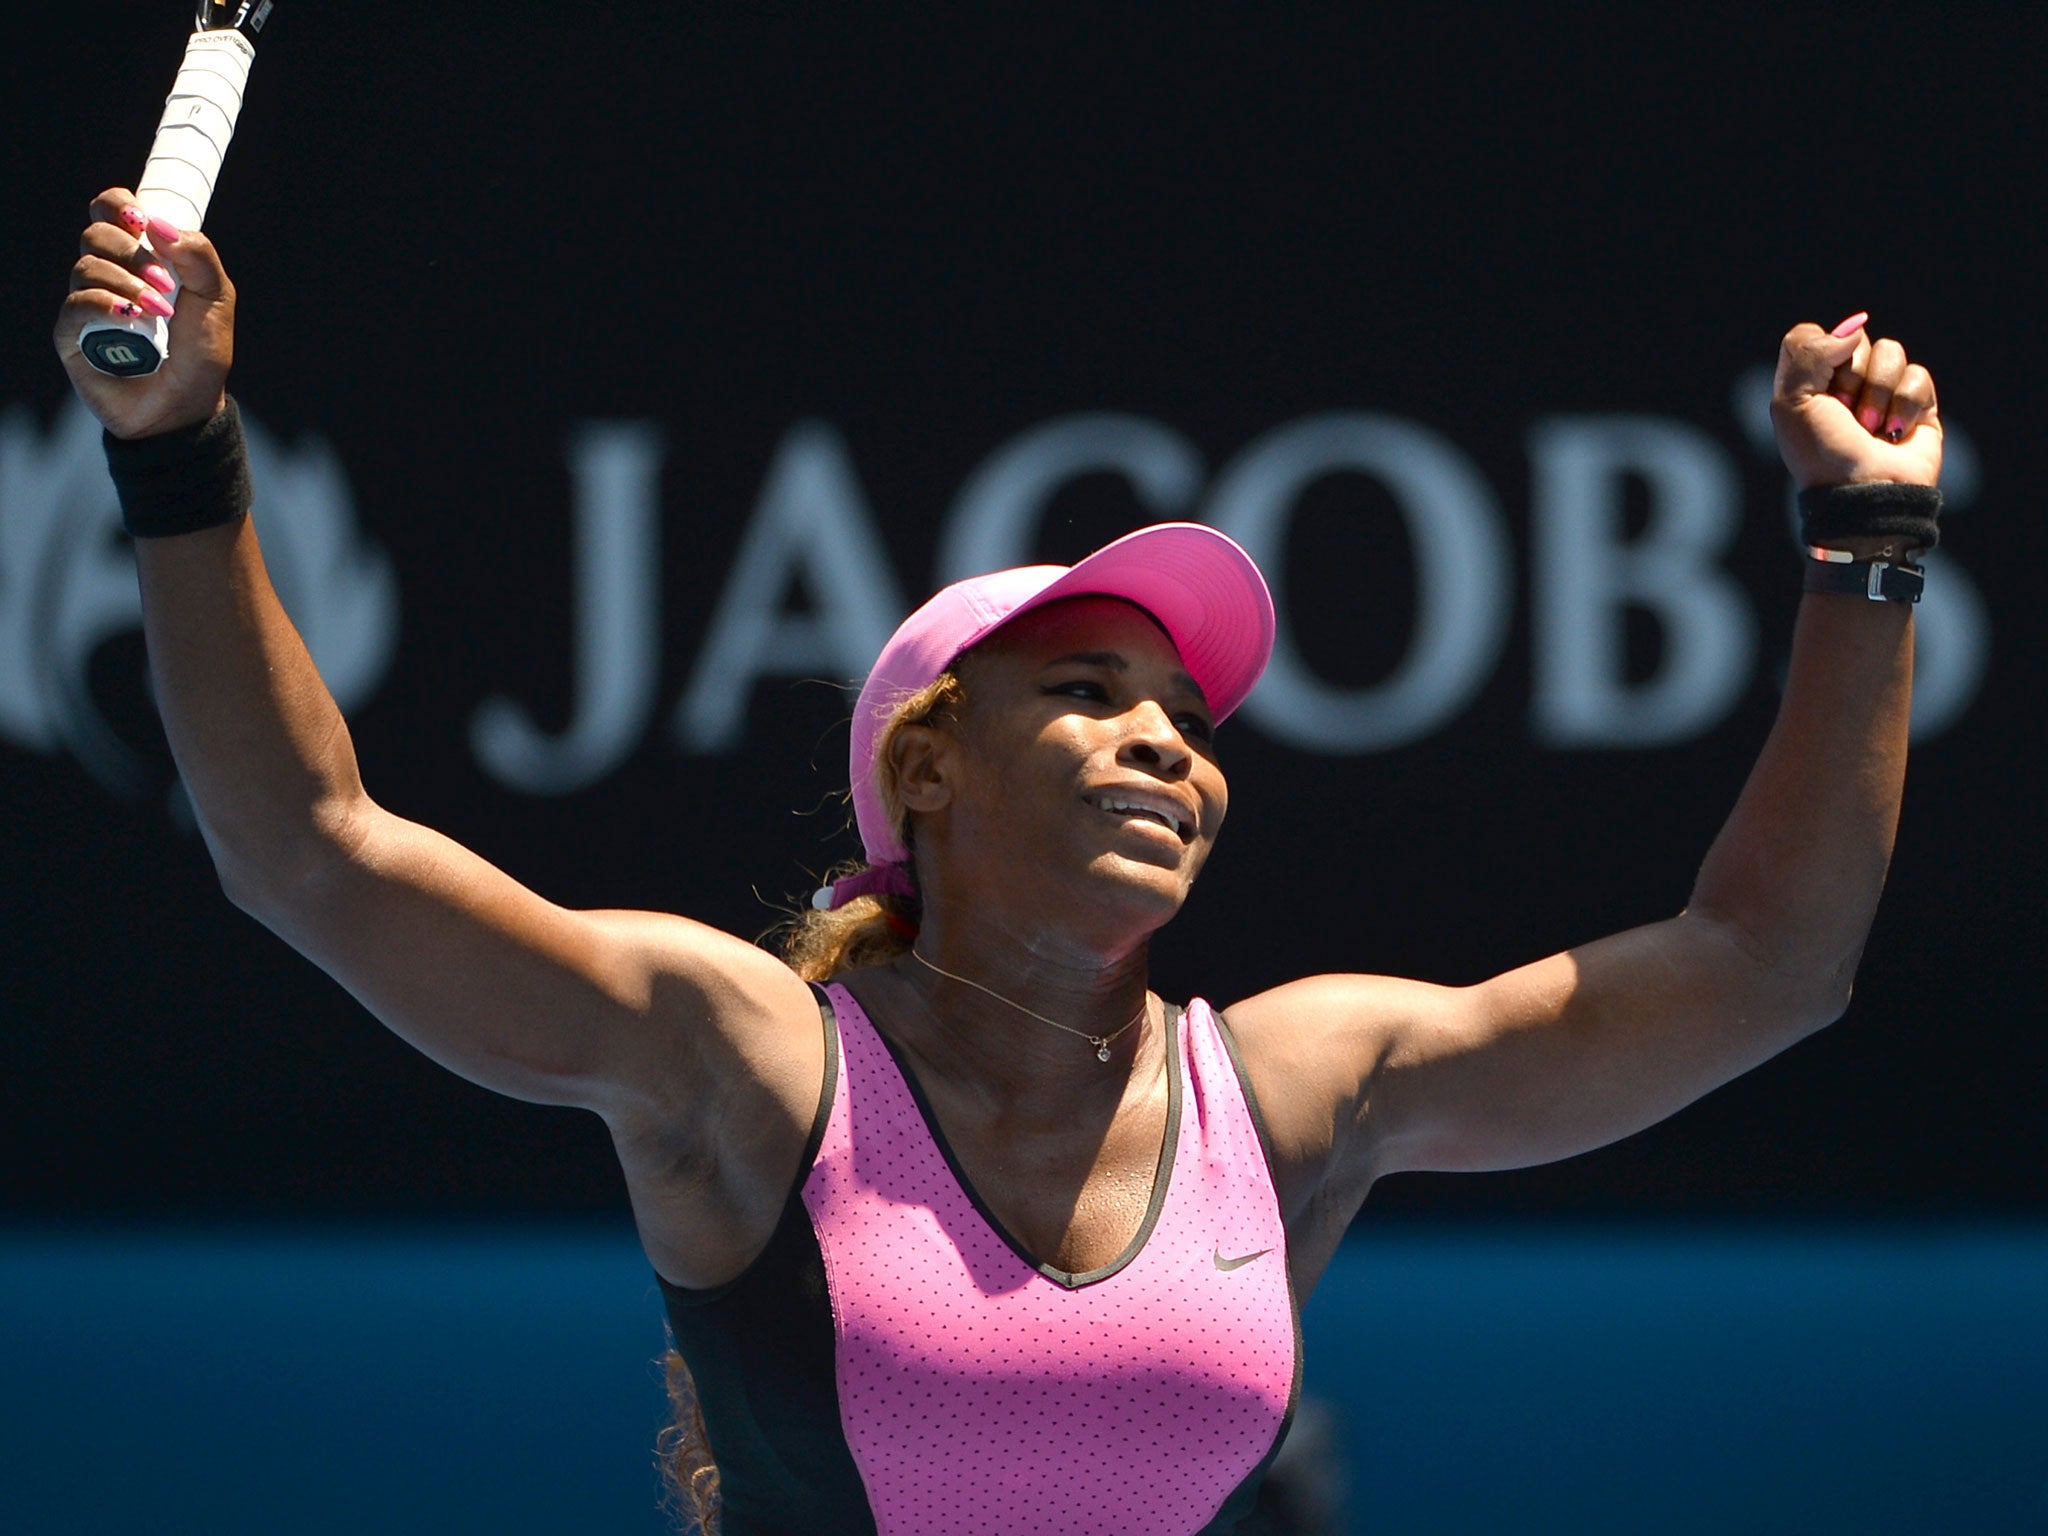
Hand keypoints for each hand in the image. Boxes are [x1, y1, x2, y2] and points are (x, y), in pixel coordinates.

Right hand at [54, 188, 234, 439]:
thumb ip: (199, 257)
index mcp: (140, 259)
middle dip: (131, 251)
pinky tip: (131, 318)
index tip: (141, 221)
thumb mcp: (216, 300)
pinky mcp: (72, 334)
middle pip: (96, 233)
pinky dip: (106, 305)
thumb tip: (160, 224)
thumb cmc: (201, 354)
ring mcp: (88, 303)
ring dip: (127, 283)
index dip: (118, 205)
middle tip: (165, 282)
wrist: (188, 406)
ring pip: (87, 266)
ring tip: (159, 312)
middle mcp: (109, 275)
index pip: (112, 211)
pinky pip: (77, 303)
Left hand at [1770, 315, 1940, 490]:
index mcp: (1805, 384)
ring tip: (1871, 428)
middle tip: (1845, 413)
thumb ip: (1809, 352)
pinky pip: (1917, 375)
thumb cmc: (1823, 453)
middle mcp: (1841, 384)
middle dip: (1850, 378)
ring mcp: (1880, 392)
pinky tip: (1896, 432)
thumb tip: (1854, 327)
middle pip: (1854, 341)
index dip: (1818, 351)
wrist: (1867, 492)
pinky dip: (1906, 405)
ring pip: (1890, 352)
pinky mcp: (1915, 404)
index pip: (1809, 335)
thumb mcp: (1793, 402)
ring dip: (1879, 393)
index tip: (1820, 384)